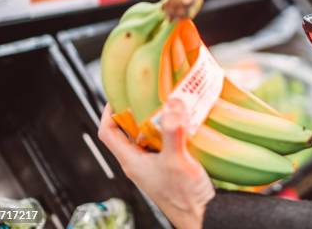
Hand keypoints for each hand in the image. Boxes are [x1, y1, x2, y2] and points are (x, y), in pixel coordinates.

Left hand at [98, 100, 213, 228]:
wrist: (203, 216)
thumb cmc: (185, 197)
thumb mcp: (177, 160)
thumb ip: (173, 132)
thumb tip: (172, 105)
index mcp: (132, 161)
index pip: (108, 133)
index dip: (109, 112)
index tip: (118, 95)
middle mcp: (140, 163)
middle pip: (128, 131)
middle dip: (137, 111)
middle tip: (149, 94)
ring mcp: (154, 165)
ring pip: (148, 136)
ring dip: (156, 120)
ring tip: (169, 105)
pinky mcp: (170, 167)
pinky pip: (164, 143)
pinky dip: (171, 131)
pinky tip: (185, 124)